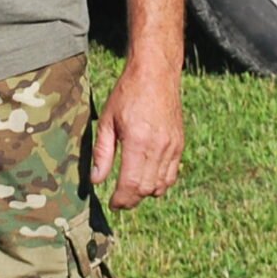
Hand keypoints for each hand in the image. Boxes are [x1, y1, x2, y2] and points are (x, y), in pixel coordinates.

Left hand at [93, 64, 183, 210]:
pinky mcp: (179, 144)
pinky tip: (147, 180)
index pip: (131, 184)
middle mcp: (159, 147)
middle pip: (146, 189)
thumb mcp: (108, 121)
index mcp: (138, 142)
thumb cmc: (128, 93)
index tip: (112, 203)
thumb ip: (103, 153)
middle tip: (119, 201)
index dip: (121, 199)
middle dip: (132, 200)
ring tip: (131, 192)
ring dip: (145, 193)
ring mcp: (173, 146)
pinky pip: (172, 174)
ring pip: (161, 185)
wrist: (156, 73)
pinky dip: (160, 183)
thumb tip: (97, 180)